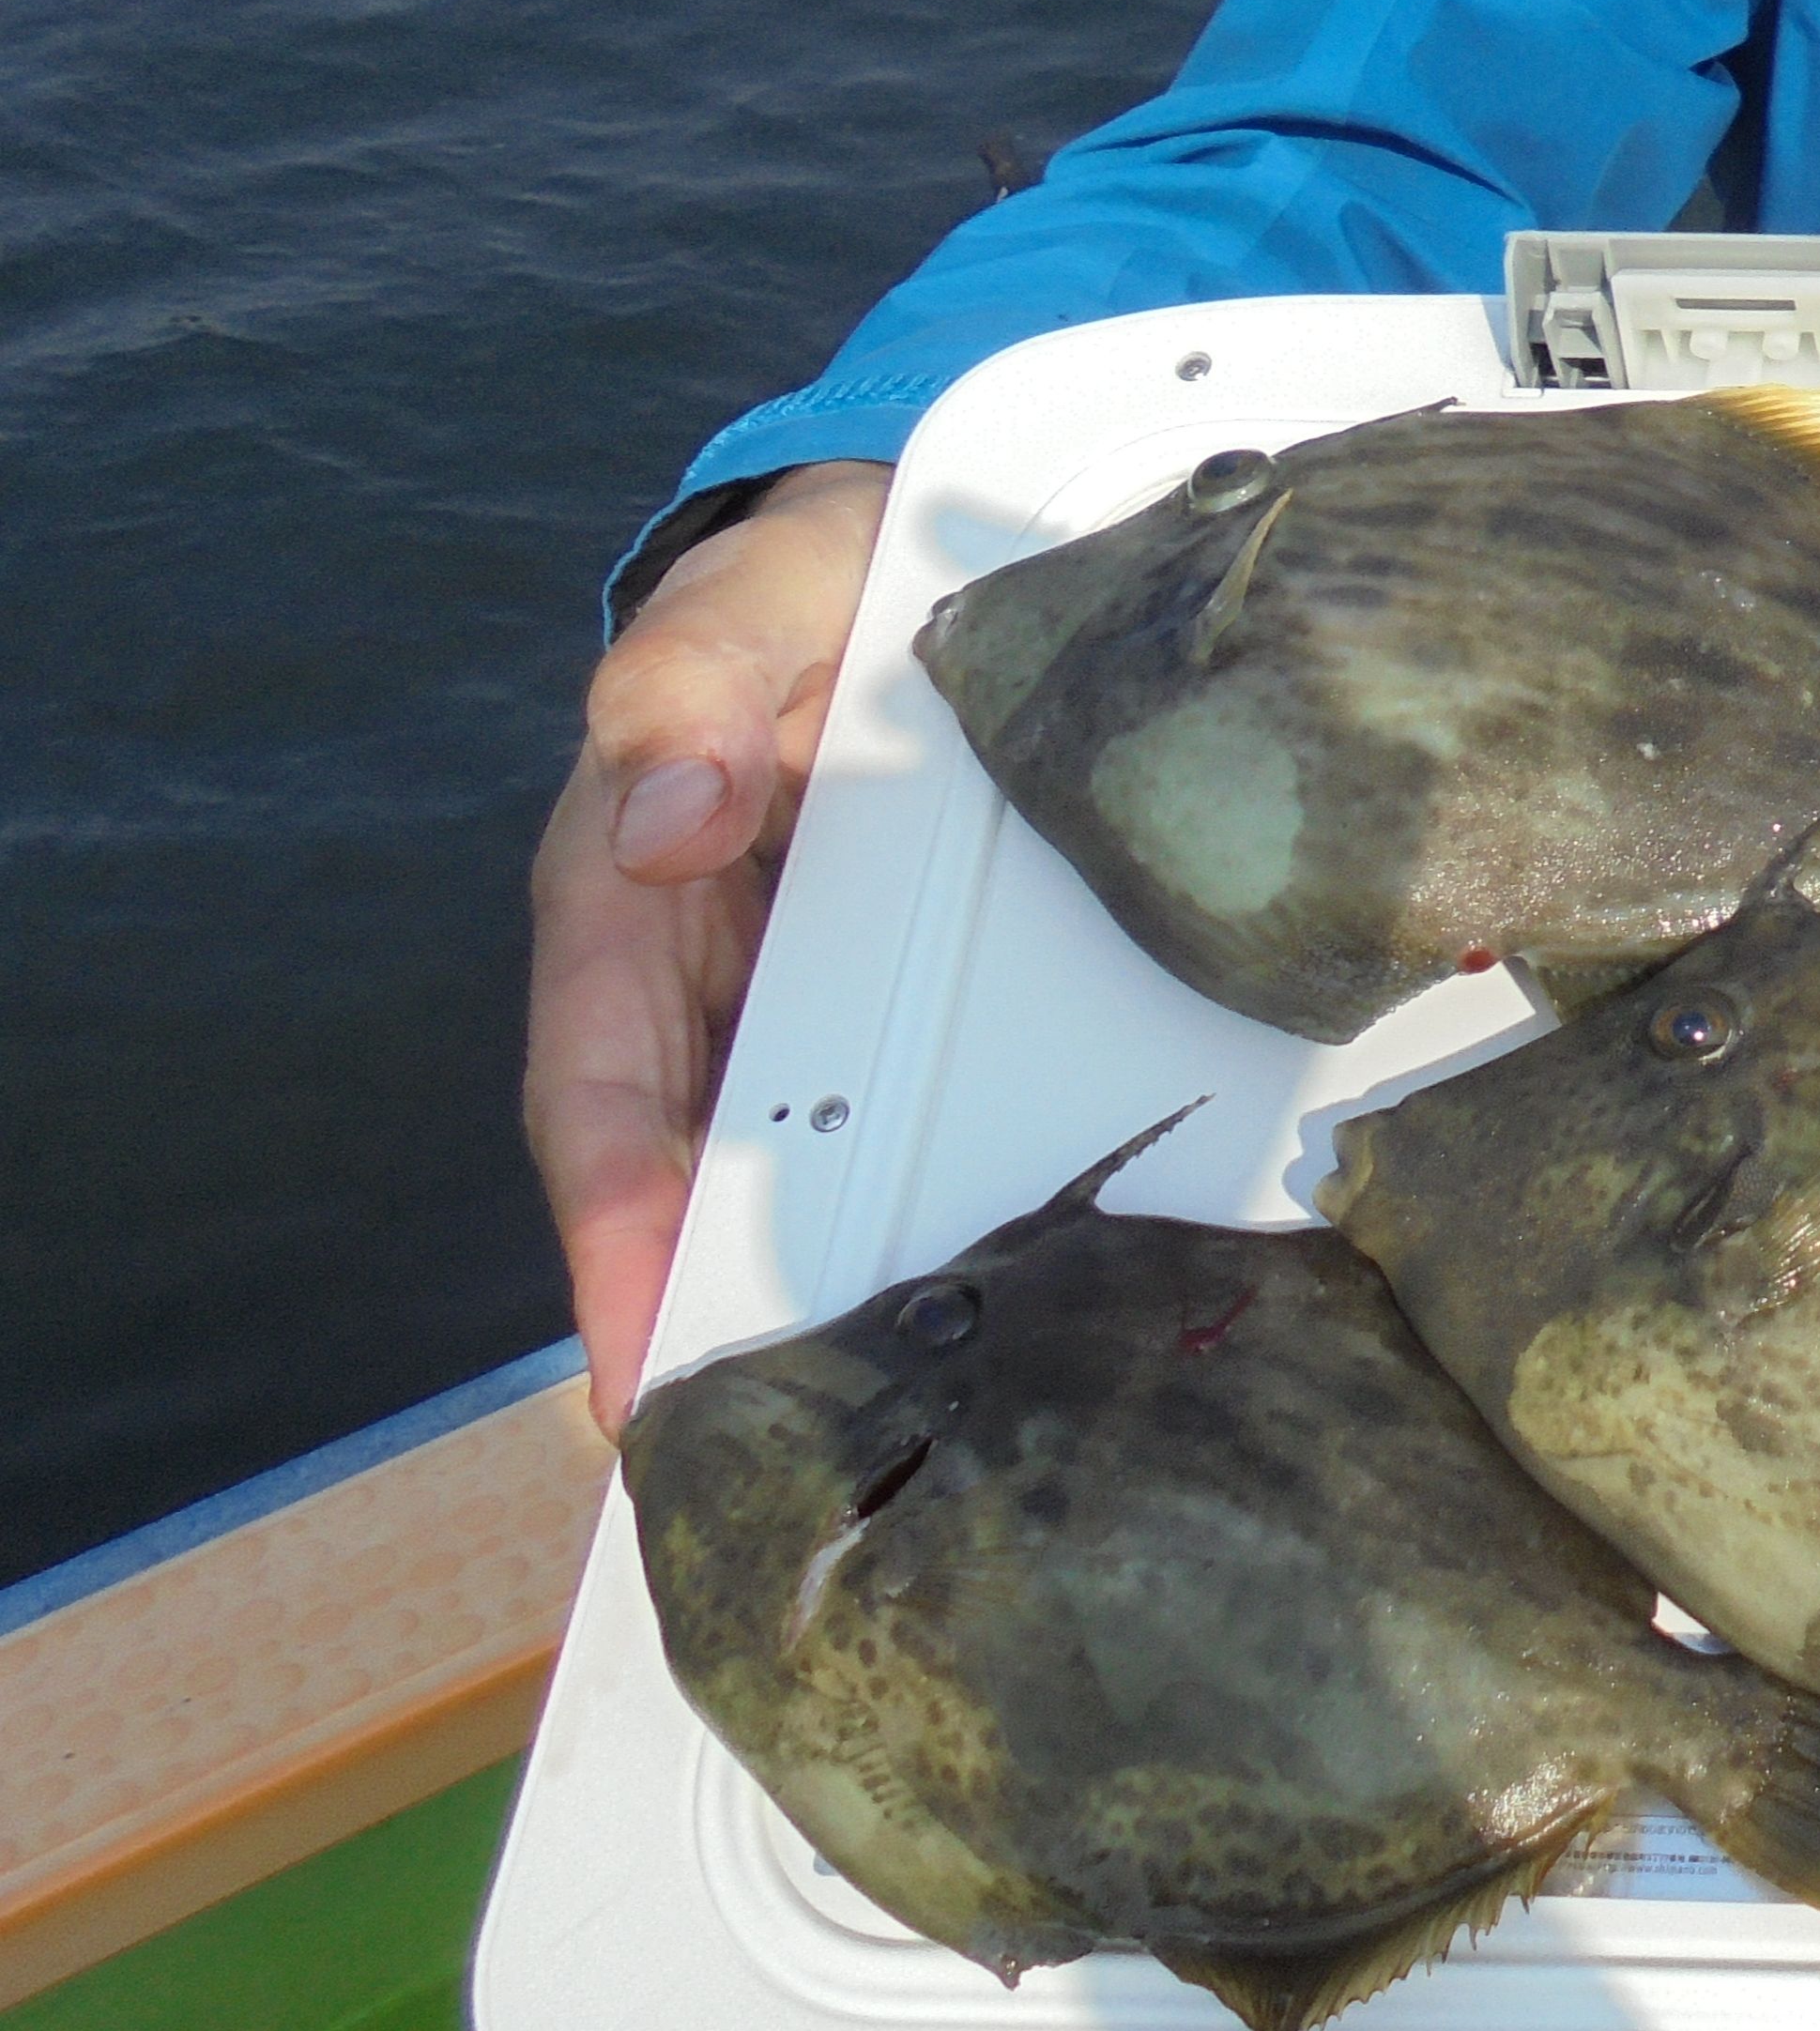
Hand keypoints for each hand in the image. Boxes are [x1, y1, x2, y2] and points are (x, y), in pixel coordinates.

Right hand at [527, 462, 891, 1430]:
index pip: (601, 1110)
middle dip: (717, 1333)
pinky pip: (901, 1124)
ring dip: (825, 1306)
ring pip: (800, 1179)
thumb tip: (660, 824)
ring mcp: (805, 1003)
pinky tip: (1006, 1312)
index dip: (614, 1246)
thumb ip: (685, 691)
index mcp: (628, 911)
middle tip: (767, 1479)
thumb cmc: (806, 582)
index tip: (635, 1379)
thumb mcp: (747, 603)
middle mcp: (706, 984)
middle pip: (696, 1189)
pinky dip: (926, 1219)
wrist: (912, 551)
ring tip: (879, 1441)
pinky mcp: (903, 1001)